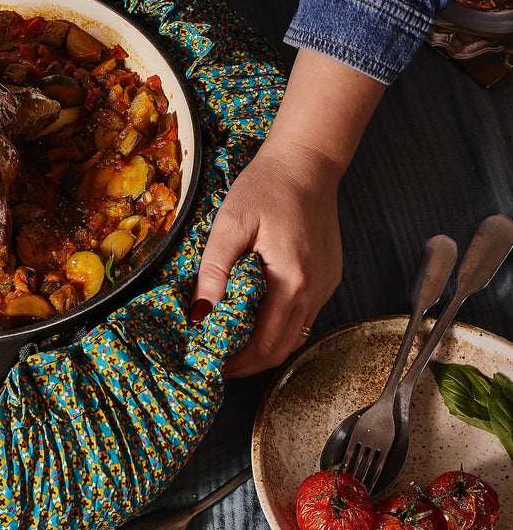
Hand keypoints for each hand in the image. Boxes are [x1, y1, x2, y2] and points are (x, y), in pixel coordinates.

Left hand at [191, 48, 385, 376]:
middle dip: (253, 362)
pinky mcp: (329, 275)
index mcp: (293, 279)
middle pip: (285, 346)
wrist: (308, 162)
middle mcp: (317, 289)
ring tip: (233, 345)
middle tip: (220, 363)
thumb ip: (215, 270)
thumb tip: (201, 313)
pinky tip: (256, 320)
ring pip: (297, 333)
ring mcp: (328, 283)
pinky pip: (304, 314)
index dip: (242, 363)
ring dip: (267, 345)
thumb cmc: (266, 187)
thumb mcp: (230, 225)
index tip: (216, 368)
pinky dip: (280, 325)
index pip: (269, 343)